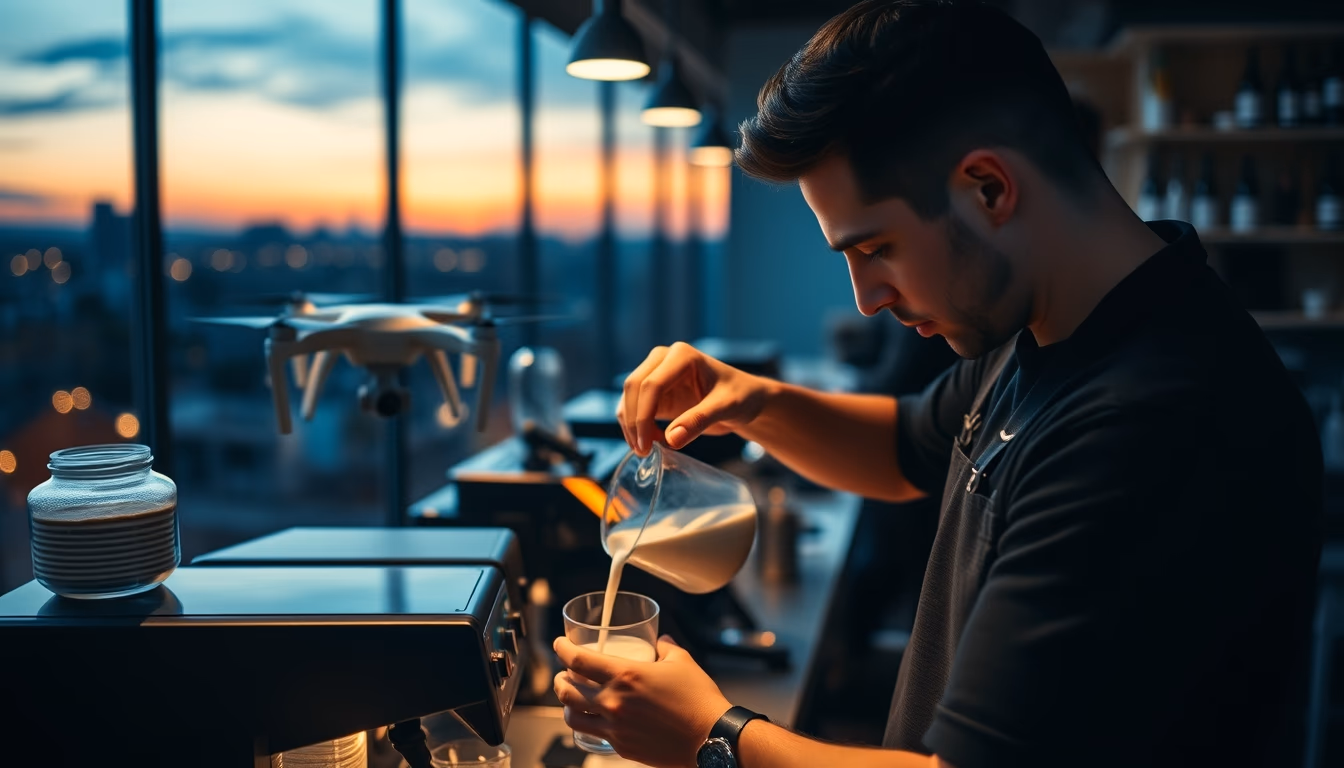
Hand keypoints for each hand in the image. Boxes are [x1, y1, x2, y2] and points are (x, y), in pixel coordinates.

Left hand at [553, 634, 730, 767]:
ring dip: (567, 705)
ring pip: (573, 717)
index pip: (578, 660)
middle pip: (566, 691)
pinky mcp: (622, 747)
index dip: (562, 649)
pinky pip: (595, 734)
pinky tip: (596, 719)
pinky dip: (589, 724)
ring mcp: (615, 728)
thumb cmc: (699, 699)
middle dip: (558, 680)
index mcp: (625, 675)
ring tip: (572, 698)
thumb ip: (666, 646)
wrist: (710, 738)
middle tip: (562, 674)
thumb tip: (660, 639)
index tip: (559, 644)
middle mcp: (613, 702)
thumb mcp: (682, 661)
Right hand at [619, 342, 771, 455]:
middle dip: (633, 422)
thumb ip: (699, 420)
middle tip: (643, 451)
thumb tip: (671, 439)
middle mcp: (664, 359)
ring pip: (629, 398)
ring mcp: (656, 373)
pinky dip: (635, 426)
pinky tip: (652, 442)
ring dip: (631, 425)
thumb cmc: (741, 396)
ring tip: (647, 450)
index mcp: (682, 355)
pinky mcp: (654, 391)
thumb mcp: (727, 407)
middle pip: (633, 388)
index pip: (651, 384)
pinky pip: (634, 408)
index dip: (643, 416)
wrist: (745, 398)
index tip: (646, 444)